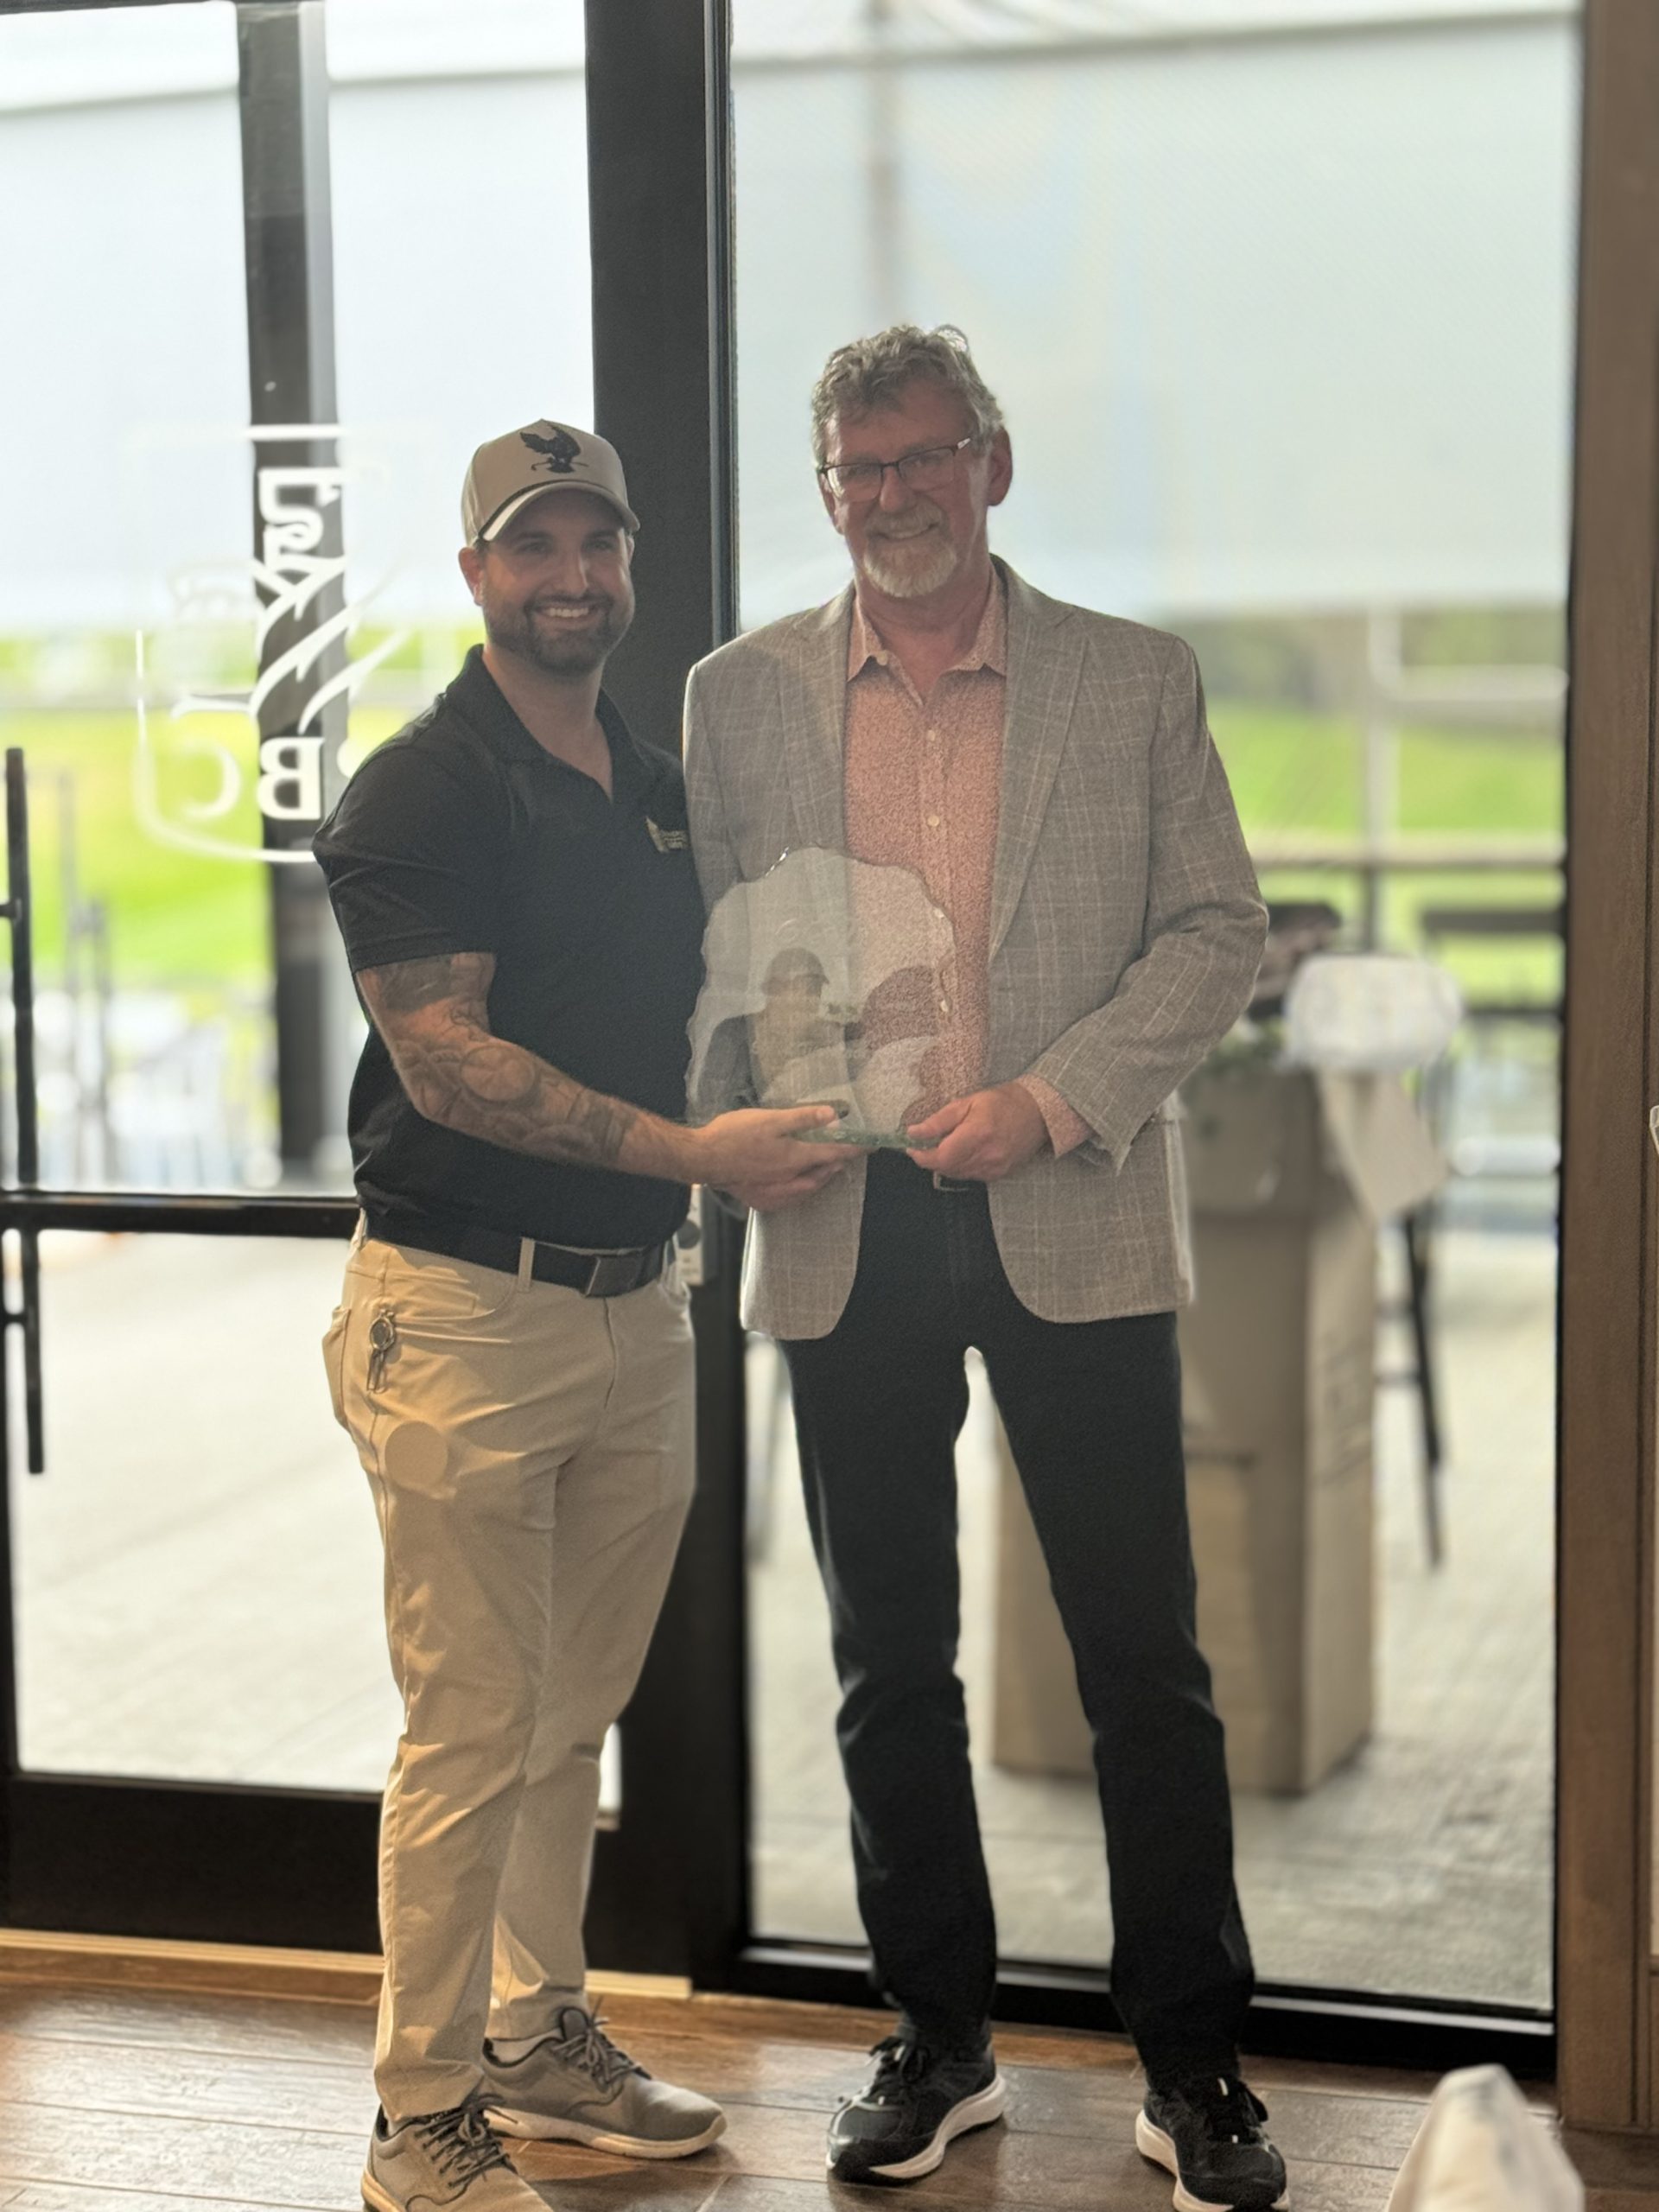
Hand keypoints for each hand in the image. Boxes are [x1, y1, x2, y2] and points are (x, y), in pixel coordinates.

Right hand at [685, 1103, 844, 1190]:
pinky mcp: (761, 1199)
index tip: (870, 1145)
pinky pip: (791, 1197)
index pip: (834, 1154)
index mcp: (795, 1158)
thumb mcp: (770, 1119)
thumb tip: (833, 1116)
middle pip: (824, 1174)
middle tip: (848, 1153)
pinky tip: (798, 1183)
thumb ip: (803, 1118)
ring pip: (809, 1188)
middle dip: (838, 1163)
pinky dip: (803, 1189)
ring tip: (828, 1166)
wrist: (702, 1159)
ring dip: (822, 1177)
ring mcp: (775, 1193)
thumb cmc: (733, 1136)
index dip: (854, 1149)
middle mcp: (790, 1180)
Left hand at [904, 1083, 1048, 1181]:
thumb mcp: (967, 1102)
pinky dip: (960, 1167)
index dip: (922, 1156)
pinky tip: (964, 1151)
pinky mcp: (1000, 1174)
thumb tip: (913, 1132)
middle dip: (931, 1159)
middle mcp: (987, 1156)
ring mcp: (995, 1168)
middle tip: (926, 1144)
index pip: (941, 1158)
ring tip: (947, 1145)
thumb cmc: (1002, 1102)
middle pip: (946, 1168)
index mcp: (977, 1134)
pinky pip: (970, 1176)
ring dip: (946, 1163)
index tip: (911, 1148)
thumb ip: (939, 1121)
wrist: (1037, 1112)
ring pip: (957, 1174)